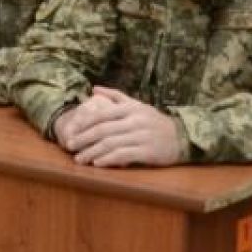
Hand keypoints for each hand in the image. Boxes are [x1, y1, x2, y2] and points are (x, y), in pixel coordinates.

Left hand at [55, 86, 182, 167]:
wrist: (181, 137)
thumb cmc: (154, 121)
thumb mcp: (137, 105)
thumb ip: (116, 96)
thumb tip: (94, 88)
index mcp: (131, 108)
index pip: (102, 114)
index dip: (83, 123)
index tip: (70, 131)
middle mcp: (135, 120)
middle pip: (103, 130)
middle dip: (83, 138)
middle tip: (70, 146)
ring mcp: (142, 136)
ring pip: (111, 144)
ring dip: (92, 152)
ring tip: (80, 159)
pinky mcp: (148, 151)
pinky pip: (124, 155)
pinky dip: (109, 159)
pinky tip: (98, 163)